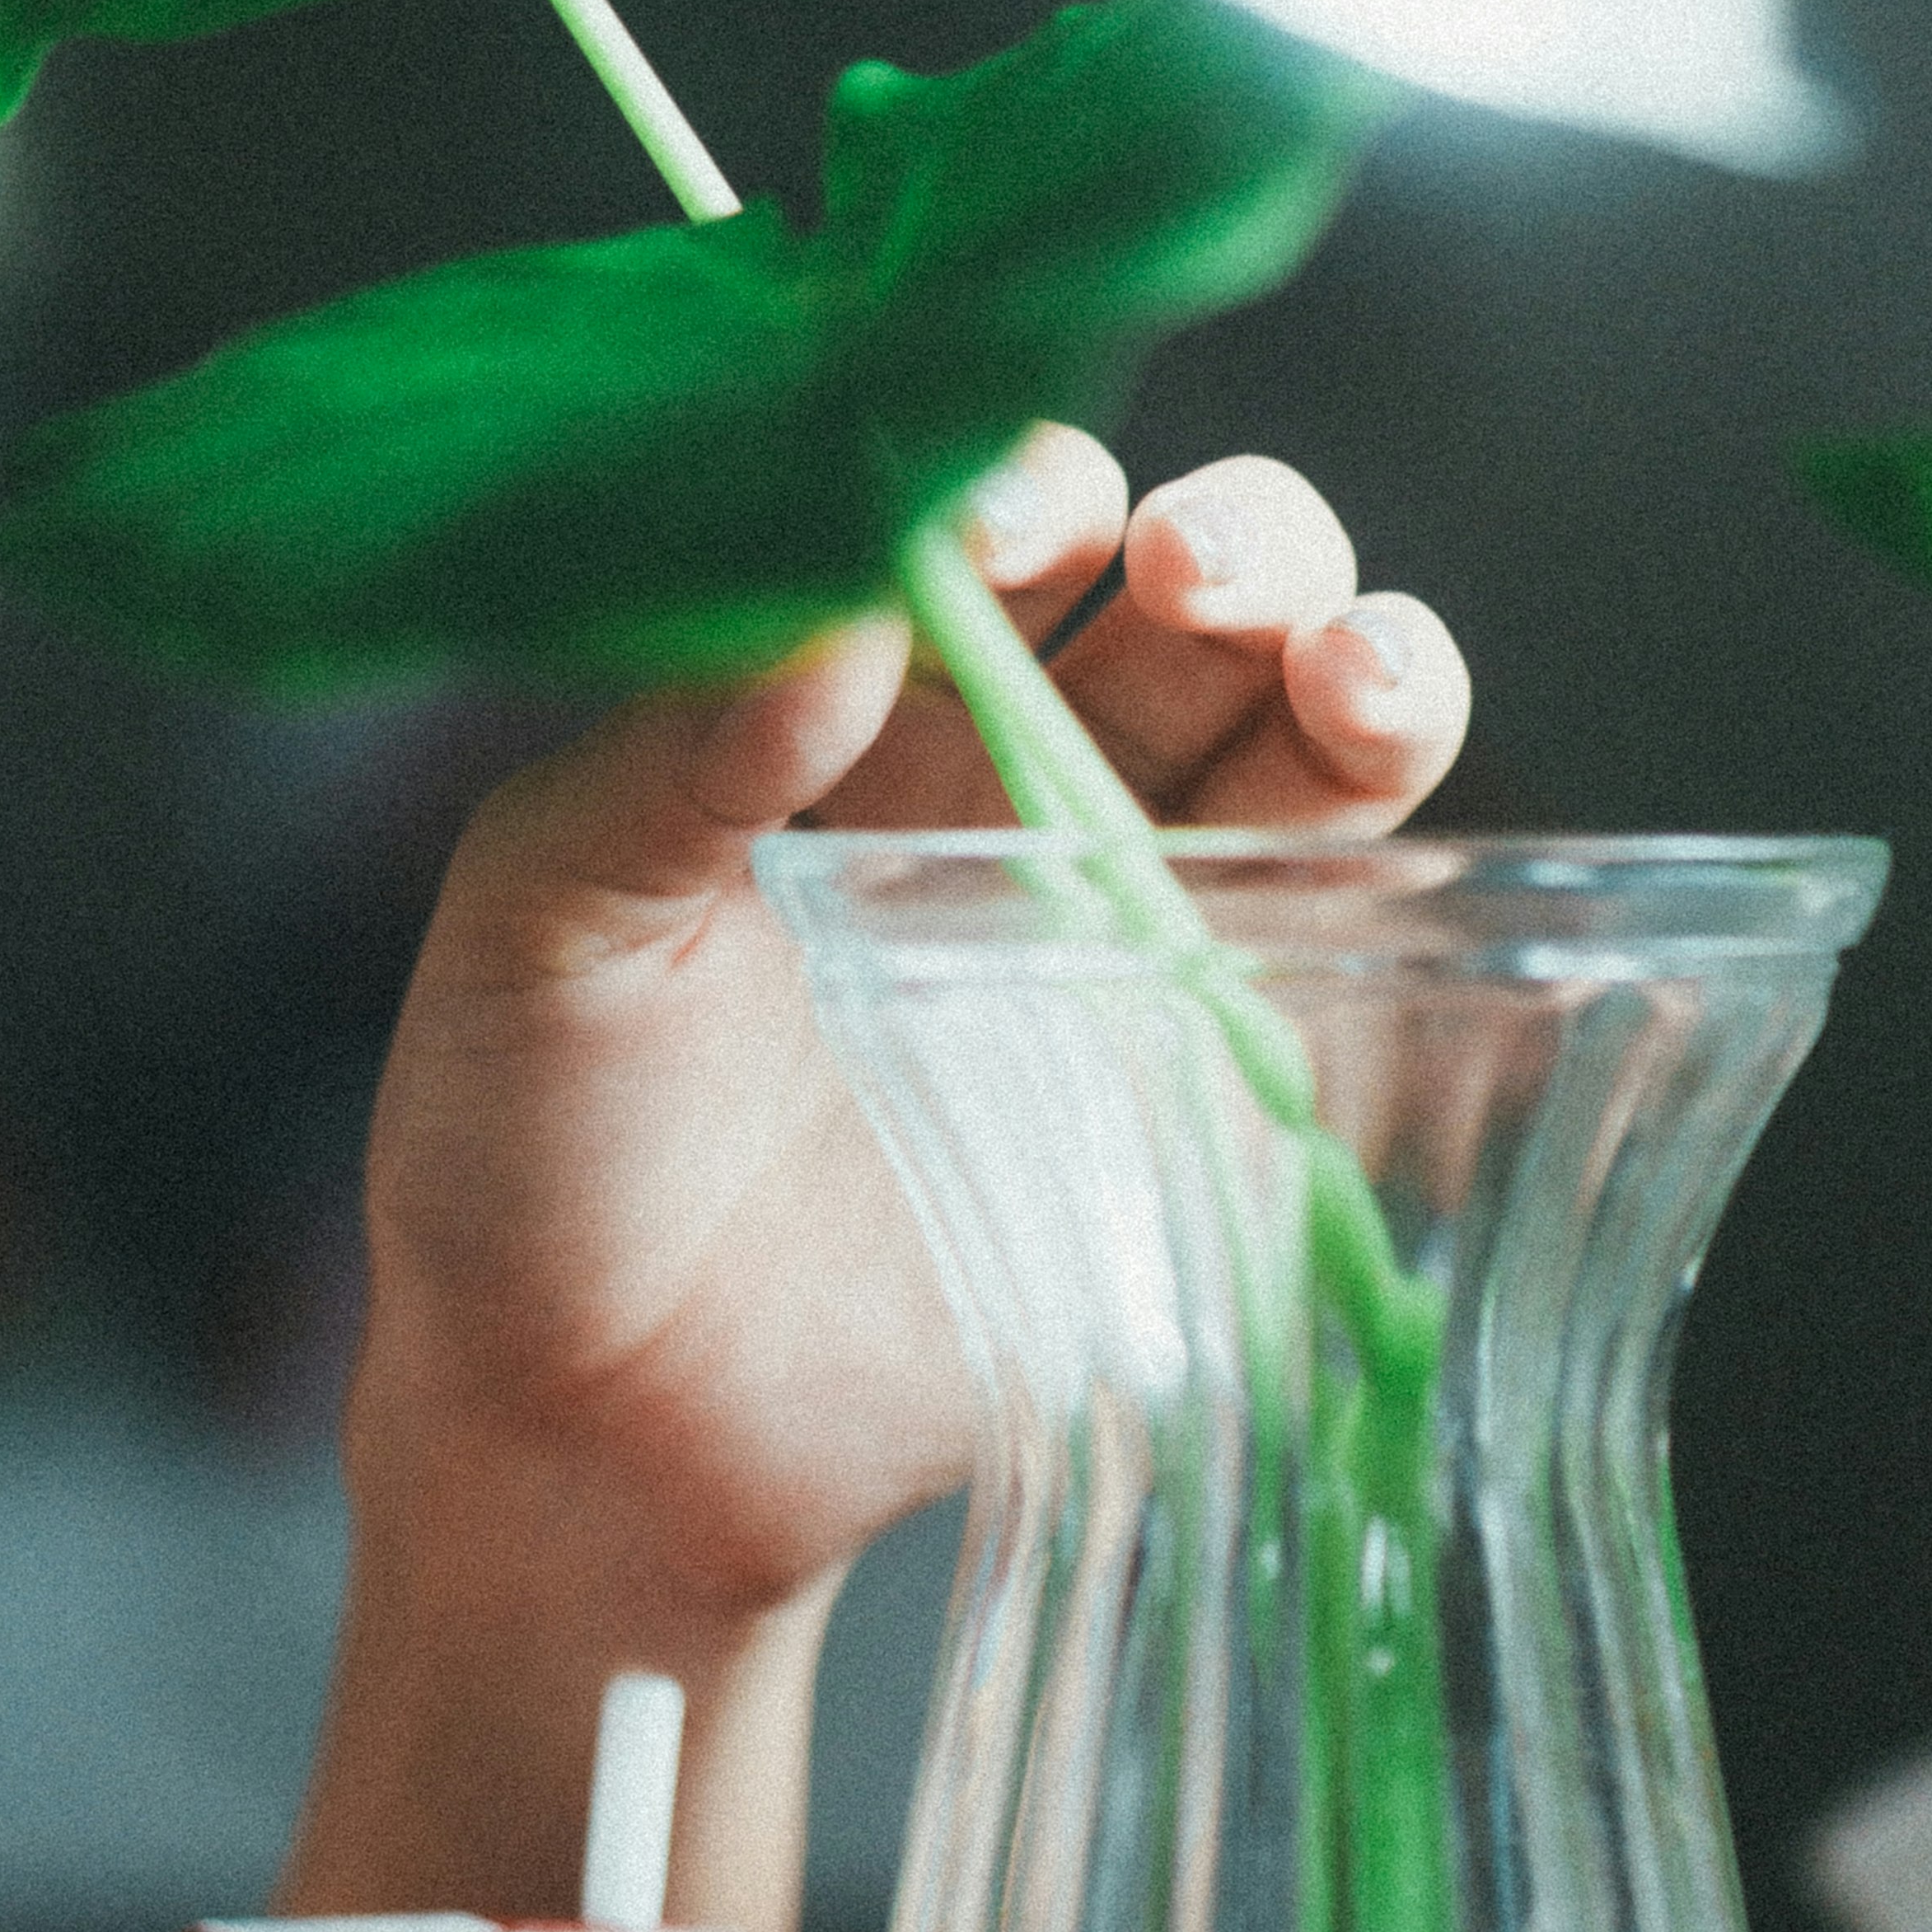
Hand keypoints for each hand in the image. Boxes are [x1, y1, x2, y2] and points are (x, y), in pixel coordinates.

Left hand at [283, 432, 1468, 1931]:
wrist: (585, 1435)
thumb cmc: (521, 1158)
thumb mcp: (538, 923)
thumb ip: (668, 757)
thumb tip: (840, 602)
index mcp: (855, 712)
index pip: (1004, 537)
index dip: (1032, 496)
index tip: (1003, 524)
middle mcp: (1012, 799)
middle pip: (1196, 615)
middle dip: (1243, 555)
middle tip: (1206, 582)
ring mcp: (1123, 952)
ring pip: (1305, 763)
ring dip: (1369, 680)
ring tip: (1357, 677)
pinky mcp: (1195, 1113)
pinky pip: (1342, 986)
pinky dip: (1410, 905)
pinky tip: (1399, 858)